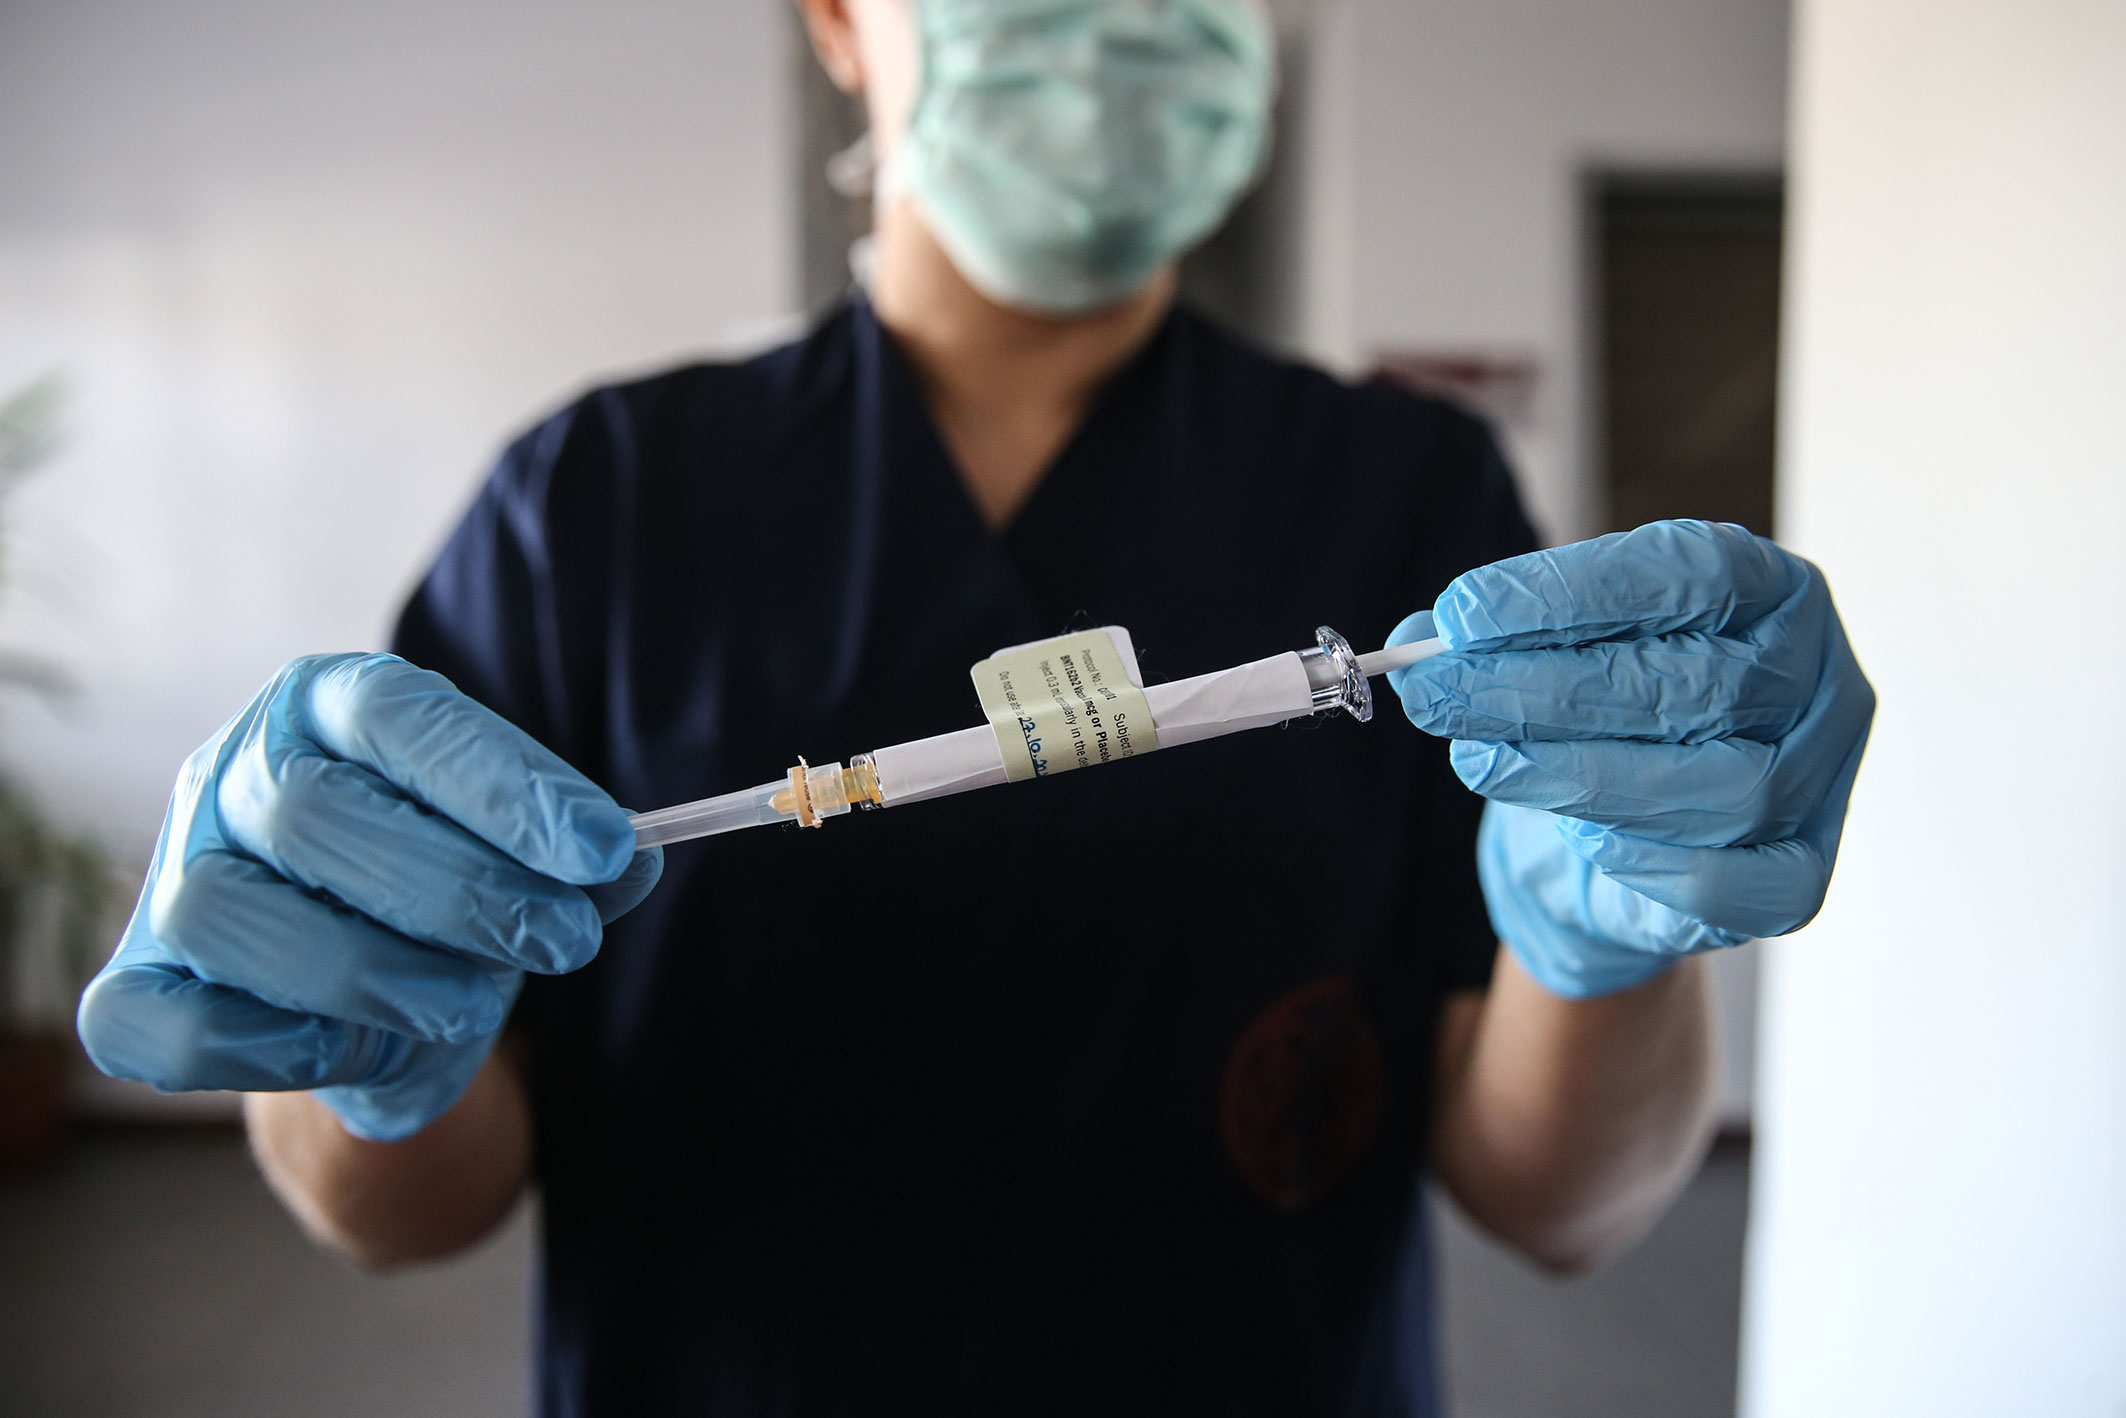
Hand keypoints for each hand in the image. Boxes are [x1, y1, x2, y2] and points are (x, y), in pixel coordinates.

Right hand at [77, 654, 660, 1139]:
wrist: (362, 998)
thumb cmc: (443, 900)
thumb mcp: (520, 863)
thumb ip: (574, 861)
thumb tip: (635, 860)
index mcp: (324, 705)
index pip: (398, 716)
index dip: (502, 783)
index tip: (602, 851)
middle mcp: (231, 772)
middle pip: (315, 812)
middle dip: (460, 889)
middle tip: (561, 941)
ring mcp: (170, 880)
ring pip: (232, 913)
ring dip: (375, 972)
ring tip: (469, 1004)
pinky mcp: (133, 992)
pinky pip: (160, 1026)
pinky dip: (264, 1047)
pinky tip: (351, 1050)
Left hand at [1388, 520, 1873, 998]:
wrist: (1609, 842)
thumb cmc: (1597, 718)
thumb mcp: (1547, 653)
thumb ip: (1491, 640)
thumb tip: (1418, 636)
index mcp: (1772, 590)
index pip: (1692, 572)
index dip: (1570, 593)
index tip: (1462, 614)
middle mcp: (1817, 678)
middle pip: (1696, 684)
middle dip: (1546, 689)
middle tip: (1440, 693)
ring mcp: (1821, 780)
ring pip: (1723, 785)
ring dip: (1581, 776)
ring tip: (1481, 761)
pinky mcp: (1799, 876)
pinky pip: (1744, 882)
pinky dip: (1656, 862)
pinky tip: (1579, 837)